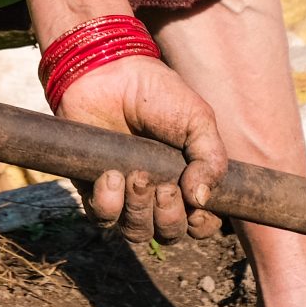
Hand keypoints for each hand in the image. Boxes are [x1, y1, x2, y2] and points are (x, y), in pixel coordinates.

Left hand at [53, 56, 226, 242]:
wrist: (110, 73)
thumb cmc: (158, 94)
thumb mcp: (198, 120)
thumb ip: (211, 159)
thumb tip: (202, 200)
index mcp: (187, 180)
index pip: (199, 223)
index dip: (202, 225)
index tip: (198, 210)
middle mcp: (157, 192)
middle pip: (168, 233)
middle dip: (169, 218)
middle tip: (164, 186)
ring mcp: (125, 193)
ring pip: (136, 232)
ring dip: (140, 211)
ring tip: (138, 176)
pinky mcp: (94, 187)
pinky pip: (102, 217)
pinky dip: (109, 205)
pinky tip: (113, 175)